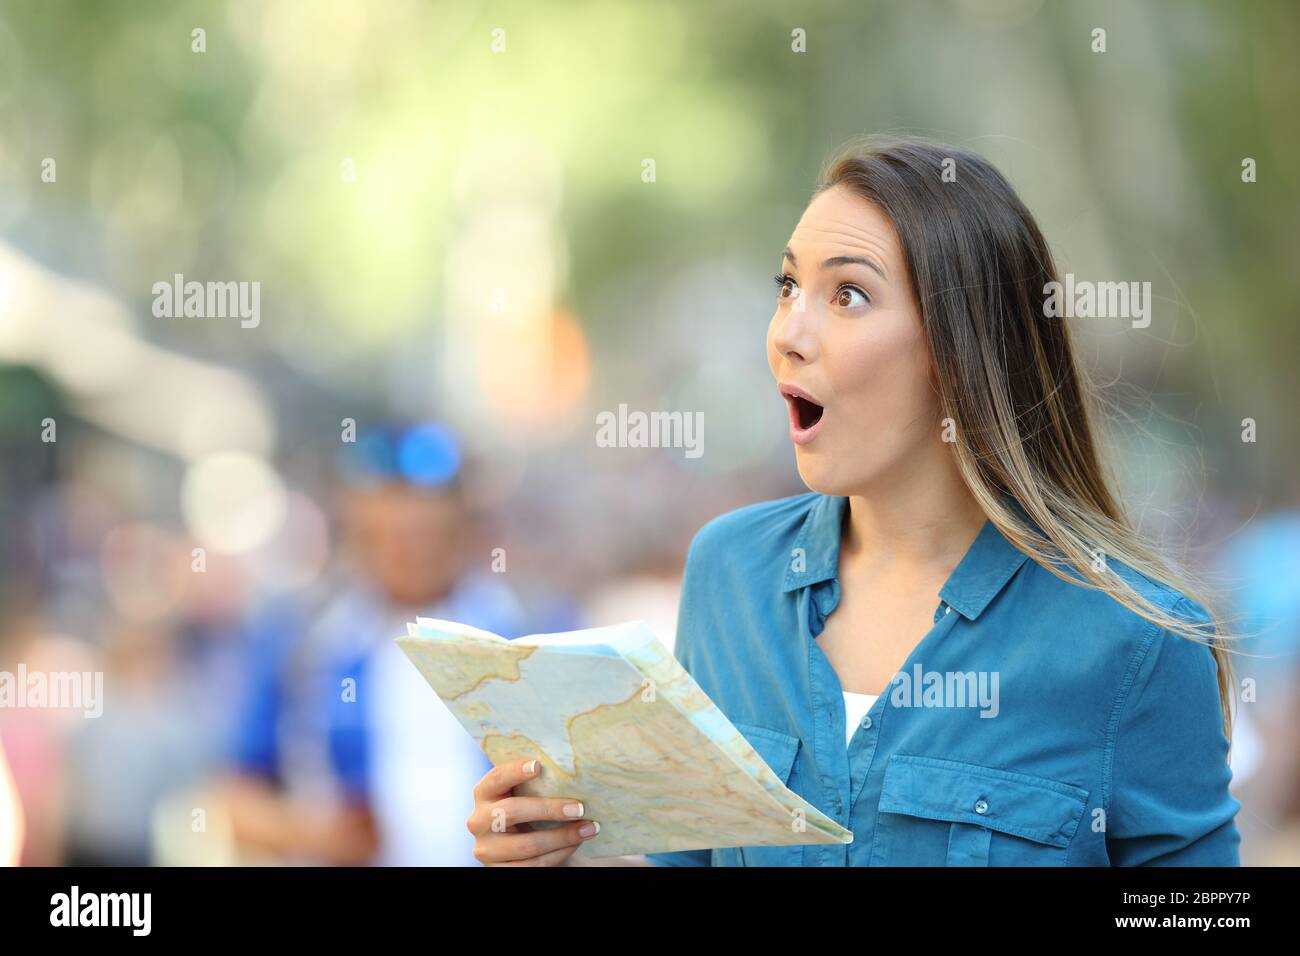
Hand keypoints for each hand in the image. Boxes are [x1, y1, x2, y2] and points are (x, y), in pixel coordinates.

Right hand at [467, 757, 599, 865]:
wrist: (526, 848)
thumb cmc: (530, 811)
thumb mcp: (526, 794)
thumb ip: (536, 783)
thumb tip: (569, 767)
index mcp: (483, 793)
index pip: (496, 778)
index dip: (515, 771)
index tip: (539, 766)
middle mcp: (478, 821)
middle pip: (512, 811)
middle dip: (550, 809)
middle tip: (580, 808)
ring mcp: (486, 850)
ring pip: (527, 844)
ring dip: (563, 836)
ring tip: (589, 828)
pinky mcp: (499, 871)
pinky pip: (534, 865)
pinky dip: (559, 854)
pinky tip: (575, 844)